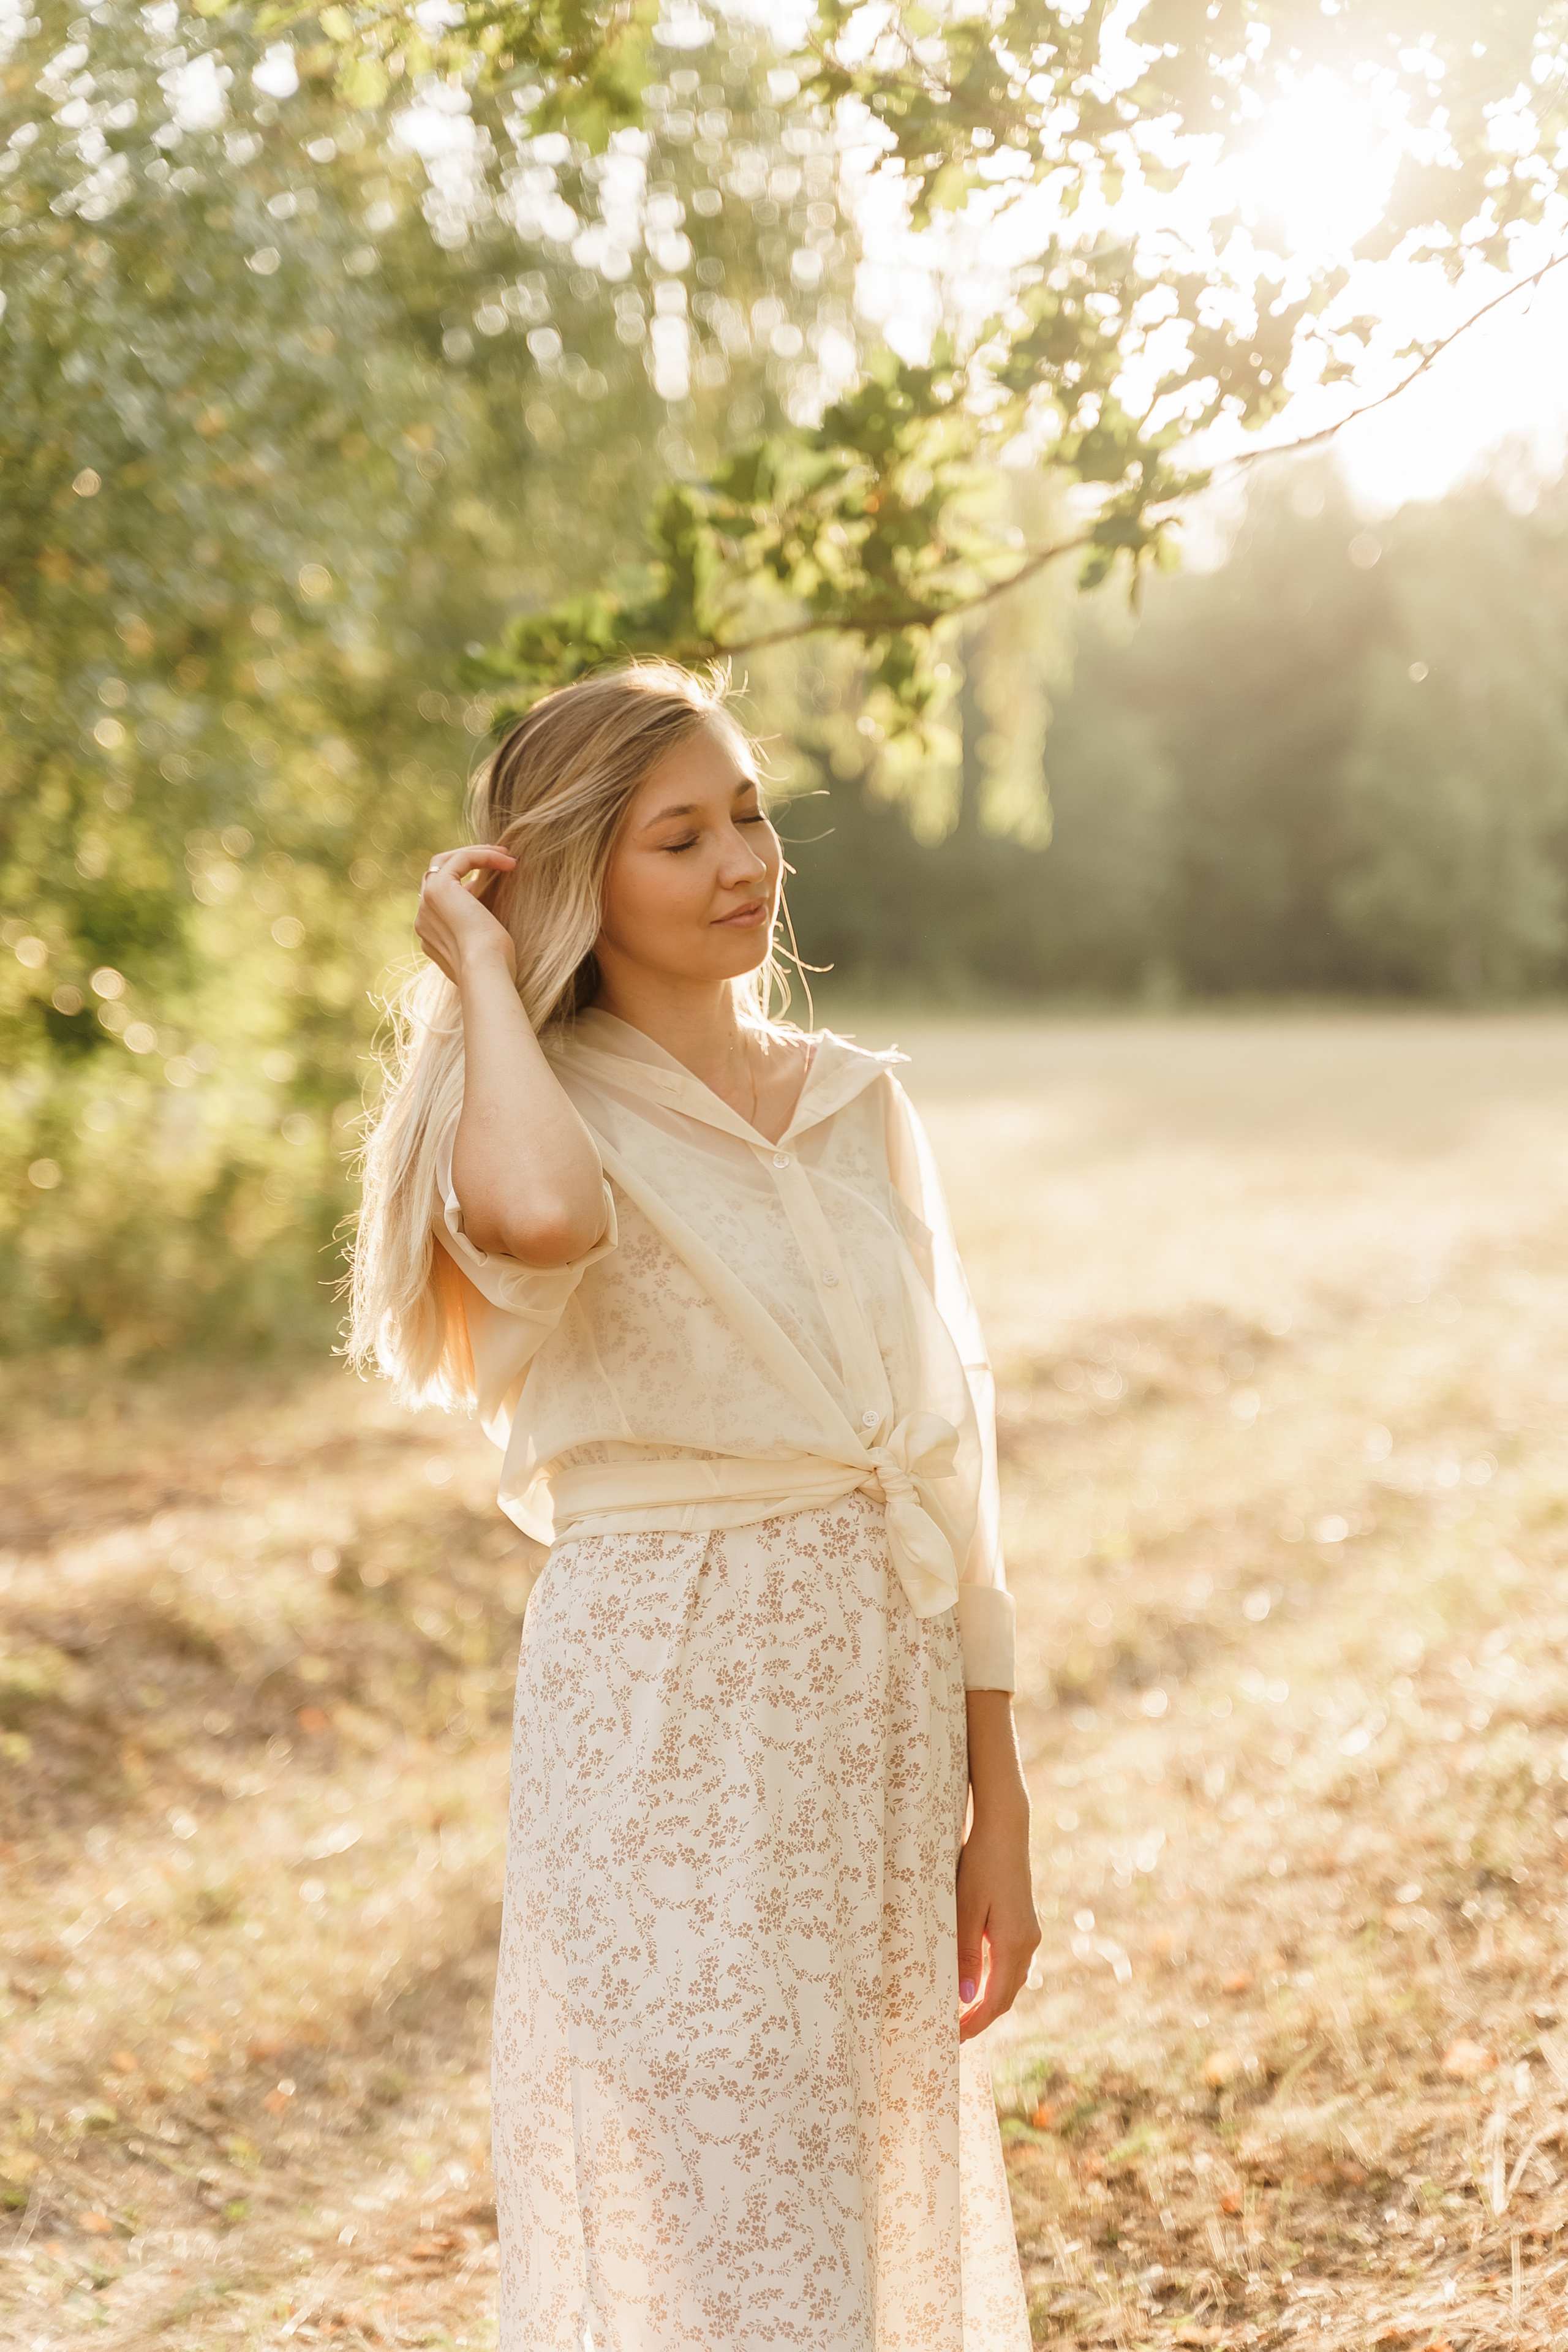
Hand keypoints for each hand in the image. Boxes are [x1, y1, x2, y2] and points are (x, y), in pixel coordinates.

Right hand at [415, 844, 517, 983]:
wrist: (485, 972)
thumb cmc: (494, 968)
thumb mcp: (484, 948)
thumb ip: (475, 929)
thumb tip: (481, 912)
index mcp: (430, 935)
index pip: (439, 898)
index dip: (464, 886)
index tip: (490, 886)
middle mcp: (423, 918)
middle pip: (436, 875)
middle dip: (466, 863)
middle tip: (498, 860)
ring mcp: (427, 902)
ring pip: (443, 862)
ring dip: (475, 854)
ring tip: (505, 855)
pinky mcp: (439, 888)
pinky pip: (460, 859)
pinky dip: (484, 856)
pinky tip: (508, 861)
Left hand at [956, 1804, 1039, 2042]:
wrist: (1005, 1831)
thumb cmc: (981, 1865)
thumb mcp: (965, 1909)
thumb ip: (964, 1955)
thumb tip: (963, 1998)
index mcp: (1014, 1944)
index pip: (995, 2000)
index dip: (975, 2023)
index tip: (953, 2039)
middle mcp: (1028, 1944)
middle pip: (1005, 1995)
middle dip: (981, 2017)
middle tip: (954, 2034)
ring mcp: (1029, 1933)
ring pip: (1010, 1981)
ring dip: (989, 2001)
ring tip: (962, 2015)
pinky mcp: (1024, 1923)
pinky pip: (1011, 1964)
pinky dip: (995, 1981)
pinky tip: (977, 1982)